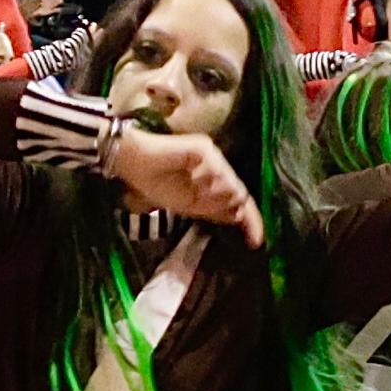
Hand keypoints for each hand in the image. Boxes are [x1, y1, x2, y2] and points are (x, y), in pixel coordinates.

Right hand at [106, 123, 260, 244]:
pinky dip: (205, 180)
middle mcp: (219, 165)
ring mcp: (212, 155)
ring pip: (231, 185)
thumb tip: (238, 217)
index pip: (240, 200)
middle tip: (200, 203)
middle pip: (239, 194)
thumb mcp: (190, 206)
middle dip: (221, 207)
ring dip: (213, 195)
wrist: (134, 165)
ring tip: (193, 190)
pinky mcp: (202, 148)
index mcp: (217, 179)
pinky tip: (191, 179)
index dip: (251, 221)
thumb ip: (214, 211)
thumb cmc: (157, 183)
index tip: (256, 242)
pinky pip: (215, 171)